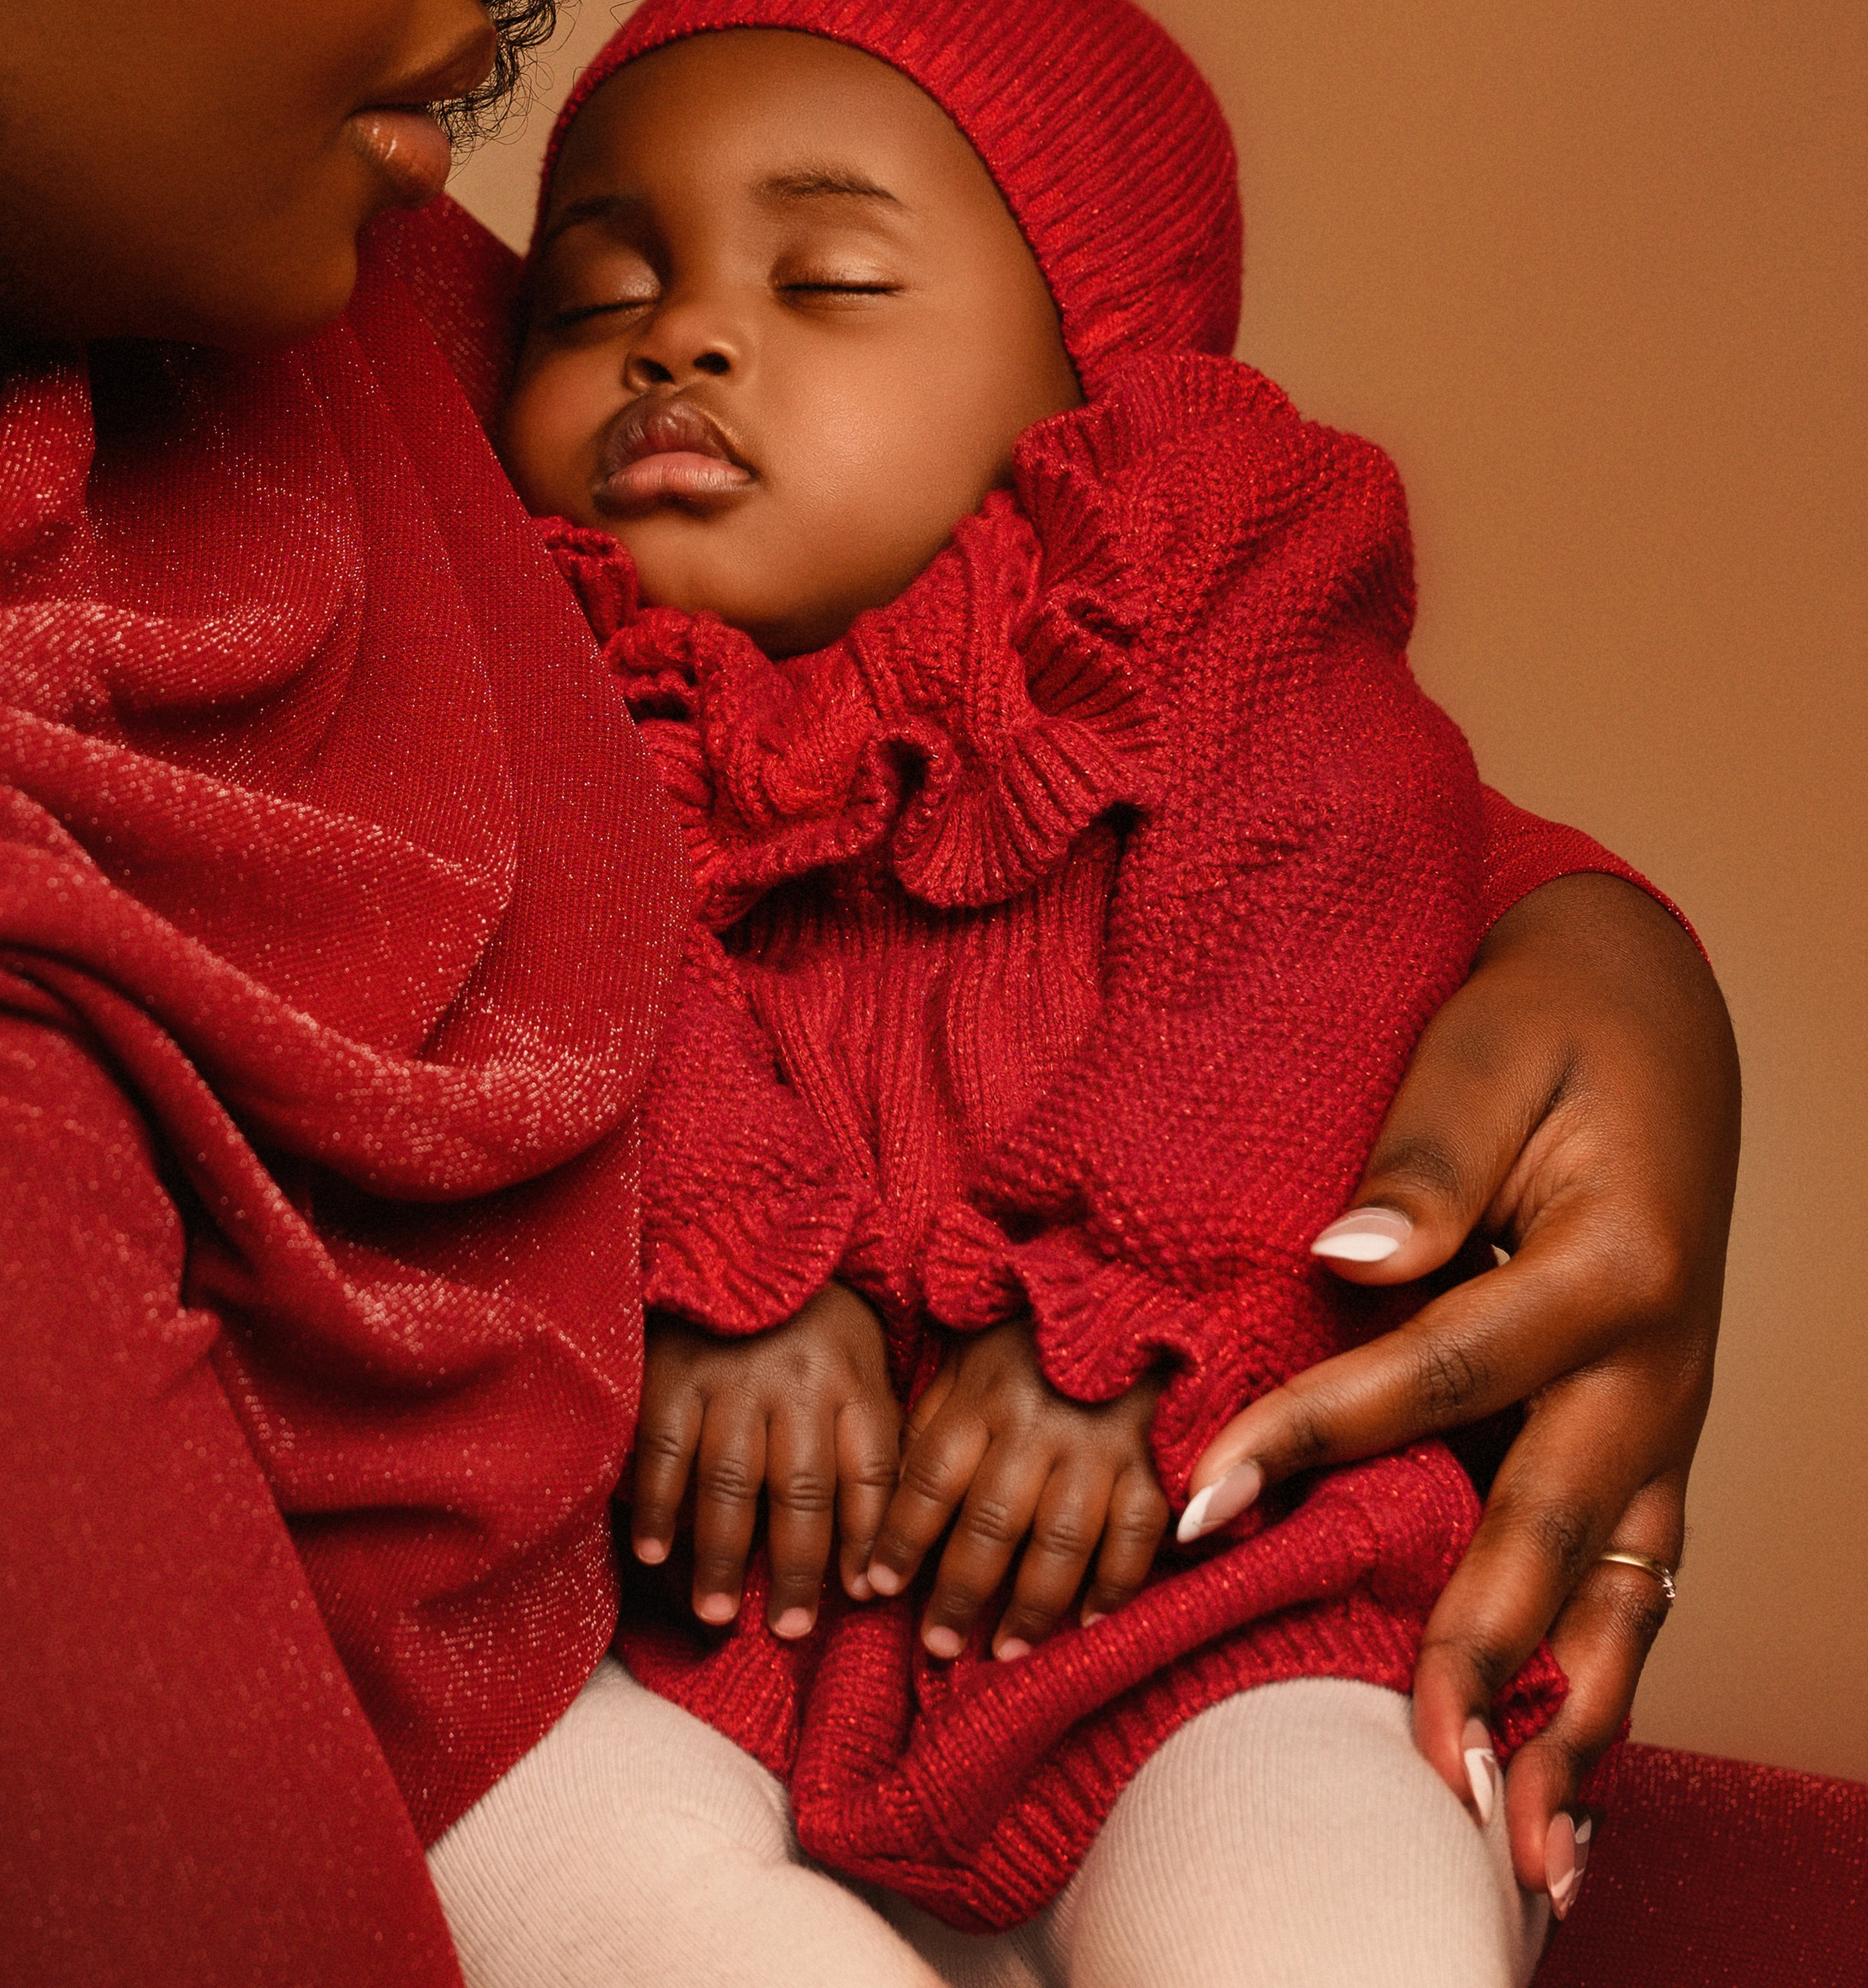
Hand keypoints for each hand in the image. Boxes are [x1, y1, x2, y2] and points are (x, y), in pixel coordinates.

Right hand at [624, 1283, 901, 1638]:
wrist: (740, 1239)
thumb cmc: (813, 1327)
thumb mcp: (864, 1368)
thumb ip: (875, 1450)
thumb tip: (878, 1566)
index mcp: (852, 1380)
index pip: (871, 1472)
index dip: (870, 1539)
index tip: (865, 1598)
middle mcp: (796, 1382)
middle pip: (801, 1489)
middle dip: (795, 1567)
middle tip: (786, 1630)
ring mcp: (731, 1377)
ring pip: (730, 1480)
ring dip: (722, 1552)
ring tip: (716, 1613)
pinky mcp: (673, 1372)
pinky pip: (664, 1448)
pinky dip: (657, 1504)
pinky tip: (652, 1553)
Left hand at [858, 1315, 1168, 1660]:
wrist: (1133, 1297)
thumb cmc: (1033, 1343)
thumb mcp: (970, 1360)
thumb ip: (934, 1420)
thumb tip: (890, 1494)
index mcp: (984, 1395)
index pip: (931, 1478)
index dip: (902, 1538)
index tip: (877, 1588)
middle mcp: (1038, 1423)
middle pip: (992, 1522)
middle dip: (960, 1592)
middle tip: (939, 1647)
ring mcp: (1100, 1445)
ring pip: (1060, 1541)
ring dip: (1030, 1606)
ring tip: (1005, 1651)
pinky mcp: (1152, 1461)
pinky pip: (1135, 1535)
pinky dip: (1114, 1585)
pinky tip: (1090, 1624)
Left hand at [1175, 873, 1736, 1903]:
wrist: (1657, 1008)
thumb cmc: (1556, 1020)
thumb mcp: (1488, 1047)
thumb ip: (1427, 1152)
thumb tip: (1350, 1252)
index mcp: (1610, 1266)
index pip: (1441, 1372)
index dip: (1317, 1435)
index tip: (1203, 1503)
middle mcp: (1654, 1367)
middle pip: (1549, 1528)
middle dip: (1480, 1656)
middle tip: (1418, 1768)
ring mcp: (1664, 1418)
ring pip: (1621, 1598)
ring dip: (1572, 1729)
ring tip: (1522, 1859)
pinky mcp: (1652, 1442)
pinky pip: (1636, 1584)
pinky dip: (1607, 1692)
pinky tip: (1569, 1792)